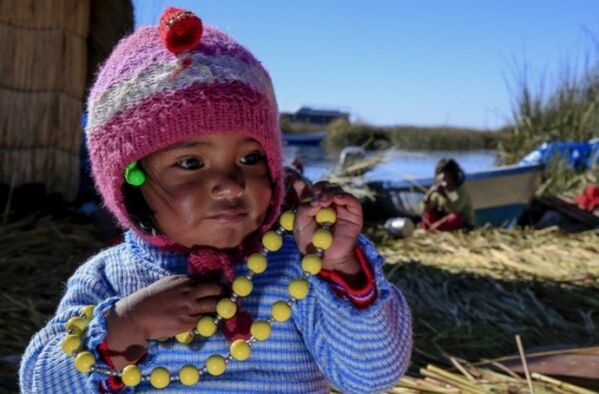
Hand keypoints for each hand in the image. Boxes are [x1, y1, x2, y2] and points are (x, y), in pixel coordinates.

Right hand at [109, 275, 224, 339]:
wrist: (137, 315)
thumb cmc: (150, 299)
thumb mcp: (167, 284)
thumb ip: (183, 283)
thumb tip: (198, 285)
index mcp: (184, 281)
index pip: (208, 280)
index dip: (216, 286)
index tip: (221, 290)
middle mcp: (189, 292)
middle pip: (216, 290)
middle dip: (223, 294)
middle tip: (226, 298)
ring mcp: (189, 308)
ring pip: (213, 306)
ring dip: (218, 308)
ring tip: (222, 310)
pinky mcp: (187, 323)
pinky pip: (203, 321)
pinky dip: (206, 320)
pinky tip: (207, 321)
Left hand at [294, 181, 362, 273]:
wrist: (328, 258)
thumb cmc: (312, 243)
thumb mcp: (300, 227)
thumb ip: (303, 211)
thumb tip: (314, 201)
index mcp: (311, 205)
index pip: (308, 189)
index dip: (303, 184)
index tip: (298, 182)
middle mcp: (326, 203)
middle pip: (323, 187)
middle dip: (319, 188)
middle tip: (315, 194)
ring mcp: (340, 206)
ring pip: (336, 190)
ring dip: (329, 192)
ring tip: (324, 201)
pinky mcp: (353, 212)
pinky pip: (351, 199)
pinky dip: (344, 196)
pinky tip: (337, 199)